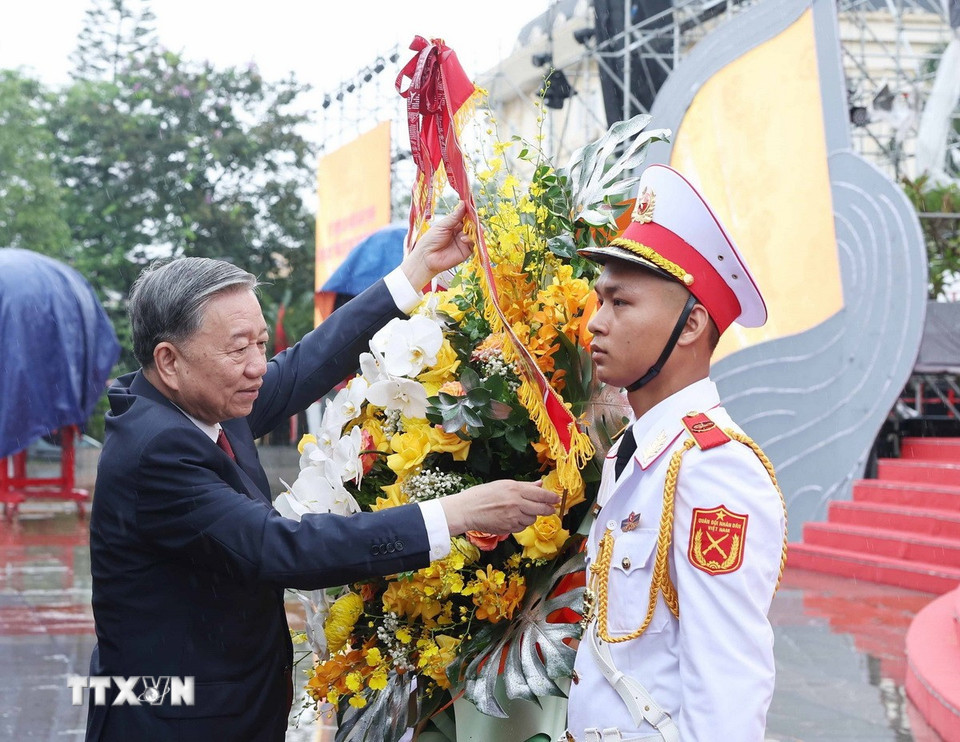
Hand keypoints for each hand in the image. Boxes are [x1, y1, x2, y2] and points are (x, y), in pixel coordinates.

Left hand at [401, 202, 474, 289]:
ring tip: (470, 229)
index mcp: (453, 224)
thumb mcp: (442, 226)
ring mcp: (463, 242)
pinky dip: (471, 240)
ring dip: (474, 230)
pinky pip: (473, 244)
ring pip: (474, 234)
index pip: (465, 216)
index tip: (472, 206)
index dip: (469, 211)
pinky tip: (464, 239)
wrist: (426, 258)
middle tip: (475, 218)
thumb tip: (463, 203)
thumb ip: (455, 216)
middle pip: (472, 224)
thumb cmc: (430, 240)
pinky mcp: (466, 251)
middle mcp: (460, 232)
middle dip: (474, 221)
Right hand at [439, 480, 559, 535]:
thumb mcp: (503, 484)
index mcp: (515, 489)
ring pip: (532, 519)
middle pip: (541, 509)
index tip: (557, 499)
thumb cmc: (482, 495)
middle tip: (551, 509)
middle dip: (548, 510)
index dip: (551, 497)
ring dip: (532, 516)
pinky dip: (521, 523)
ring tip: (523, 512)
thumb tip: (539, 484)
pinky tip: (514, 518)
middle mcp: (516, 503)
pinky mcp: (509, 528)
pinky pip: (522, 526)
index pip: (540, 494)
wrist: (466, 510)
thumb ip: (524, 486)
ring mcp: (513, 517)